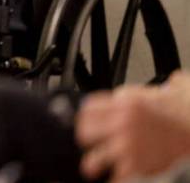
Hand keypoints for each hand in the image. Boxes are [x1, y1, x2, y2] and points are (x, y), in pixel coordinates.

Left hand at [75, 72, 189, 181]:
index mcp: (125, 103)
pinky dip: (115, 180)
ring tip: (92, 168)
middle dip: (87, 138)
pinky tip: (115, 178)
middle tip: (91, 142)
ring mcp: (128, 146)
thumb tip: (130, 94)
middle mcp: (122, 123)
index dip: (87, 117)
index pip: (88, 109)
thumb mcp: (158, 91)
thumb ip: (135, 94)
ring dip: (93, 165)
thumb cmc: (181, 112)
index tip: (87, 122)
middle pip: (84, 132)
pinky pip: (116, 178)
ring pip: (93, 159)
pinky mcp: (138, 166)